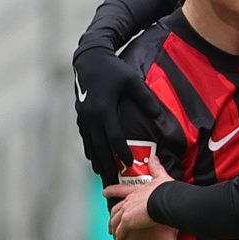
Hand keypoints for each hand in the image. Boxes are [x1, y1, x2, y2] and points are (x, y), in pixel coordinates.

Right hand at [74, 46, 161, 174]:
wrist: (89, 59)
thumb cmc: (113, 70)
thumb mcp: (132, 82)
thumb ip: (146, 100)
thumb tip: (158, 117)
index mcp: (104, 110)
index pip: (115, 138)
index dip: (122, 153)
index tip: (130, 165)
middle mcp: (91, 117)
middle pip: (99, 147)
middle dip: (107, 164)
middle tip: (114, 180)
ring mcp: (83, 117)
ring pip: (89, 144)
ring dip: (96, 160)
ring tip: (103, 173)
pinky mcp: (80, 114)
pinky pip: (85, 137)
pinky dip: (89, 149)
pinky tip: (94, 157)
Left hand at [103, 156, 171, 239]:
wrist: (165, 200)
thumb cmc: (166, 191)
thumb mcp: (161, 178)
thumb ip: (157, 168)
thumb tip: (155, 158)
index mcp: (136, 191)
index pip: (120, 190)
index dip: (112, 191)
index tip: (105, 192)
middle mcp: (129, 201)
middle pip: (116, 209)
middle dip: (112, 216)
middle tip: (110, 223)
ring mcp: (126, 212)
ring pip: (115, 222)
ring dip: (115, 230)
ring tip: (116, 238)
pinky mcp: (127, 222)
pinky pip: (121, 234)